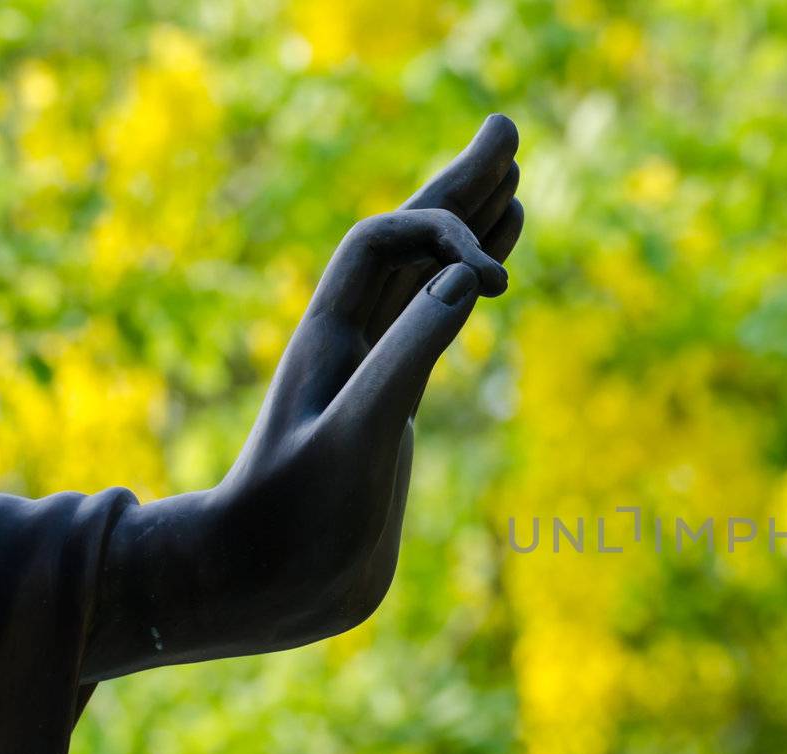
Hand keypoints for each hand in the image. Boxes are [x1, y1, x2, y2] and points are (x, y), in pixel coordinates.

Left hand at [82, 116, 523, 681]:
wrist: (273, 588)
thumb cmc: (298, 520)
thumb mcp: (357, 435)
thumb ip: (410, 354)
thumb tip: (469, 280)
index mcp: (333, 335)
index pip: (386, 241)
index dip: (442, 231)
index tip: (496, 274)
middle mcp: (352, 339)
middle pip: (410, 239)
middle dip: (460, 185)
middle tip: (508, 132)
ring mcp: (376, 370)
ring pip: (428, 279)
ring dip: (469, 231)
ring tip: (513, 186)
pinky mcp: (393, 407)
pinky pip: (435, 327)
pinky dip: (465, 294)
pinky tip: (488, 282)